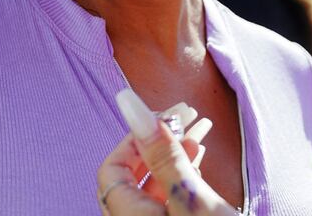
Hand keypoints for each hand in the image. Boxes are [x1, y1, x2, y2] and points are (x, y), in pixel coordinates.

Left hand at [98, 90, 235, 215]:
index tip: (163, 117)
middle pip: (134, 173)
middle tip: (185, 115)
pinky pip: (168, 196)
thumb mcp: (188, 195)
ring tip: (200, 128)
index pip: (112, 168)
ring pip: (155, 183)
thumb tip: (130, 106)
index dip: (135, 137)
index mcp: (128, 215)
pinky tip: (199, 156)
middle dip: (160, 140)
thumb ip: (162, 154)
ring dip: (175, 153)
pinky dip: (181, 173)